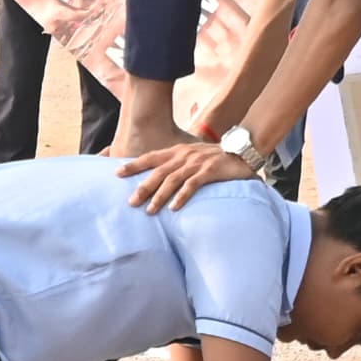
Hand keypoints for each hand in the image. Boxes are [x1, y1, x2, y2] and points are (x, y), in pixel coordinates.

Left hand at [118, 139, 251, 212]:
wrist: (244, 149)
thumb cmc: (217, 156)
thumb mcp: (194, 156)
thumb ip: (178, 164)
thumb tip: (161, 179)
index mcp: (178, 151)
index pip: (151, 157)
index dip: (134, 165)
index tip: (117, 173)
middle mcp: (185, 155)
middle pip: (158, 172)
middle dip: (143, 187)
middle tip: (131, 202)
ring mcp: (197, 162)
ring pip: (172, 180)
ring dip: (159, 196)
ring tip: (150, 210)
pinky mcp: (210, 171)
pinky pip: (192, 184)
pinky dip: (182, 196)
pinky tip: (174, 207)